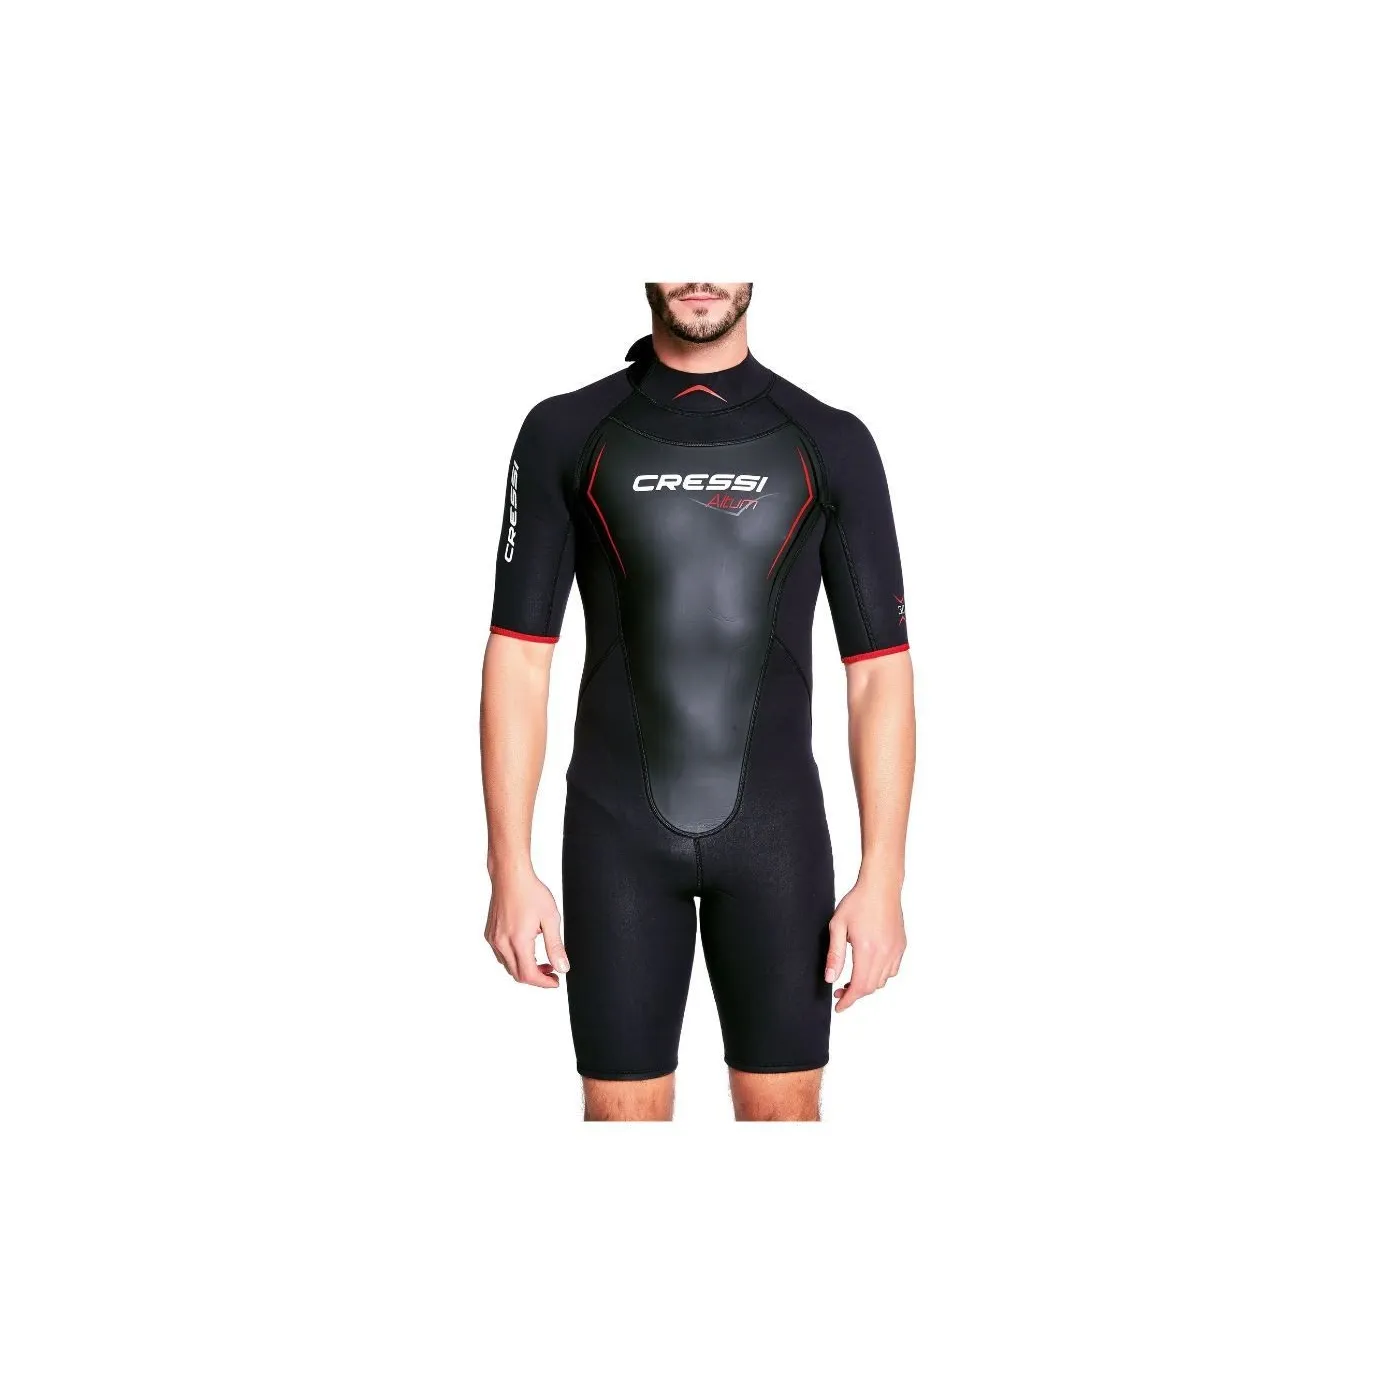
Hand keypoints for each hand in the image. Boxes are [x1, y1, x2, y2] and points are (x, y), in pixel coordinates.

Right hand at [484, 867, 566, 987]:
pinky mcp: (490, 934)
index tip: (555, 981)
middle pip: (517, 974)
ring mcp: (493, 939)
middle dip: (536, 977)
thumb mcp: (551, 919)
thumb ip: (556, 946)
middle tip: (551, 971)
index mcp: (518, 941)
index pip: (529, 975)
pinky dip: (514, 958)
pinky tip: (526, 947)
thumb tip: (562, 967)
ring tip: (541, 959)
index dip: (544, 983)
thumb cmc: (530, 892)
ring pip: (508, 966)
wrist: (510, 875)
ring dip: (524, 968)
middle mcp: (502, 943)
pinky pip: (501, 955)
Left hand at [825, 877, 905, 1011]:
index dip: (848, 1001)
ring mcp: (895, 950)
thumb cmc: (858, 902)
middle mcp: (885, 953)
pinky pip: (892, 971)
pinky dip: (880, 976)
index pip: (859, 987)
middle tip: (840, 992)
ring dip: (867, 985)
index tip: (839, 1007)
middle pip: (871, 987)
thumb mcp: (838, 926)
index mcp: (867, 950)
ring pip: (882, 981)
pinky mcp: (901, 946)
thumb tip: (830, 978)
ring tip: (852, 979)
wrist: (881, 886)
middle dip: (854, 994)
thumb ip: (834, 955)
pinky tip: (869, 967)